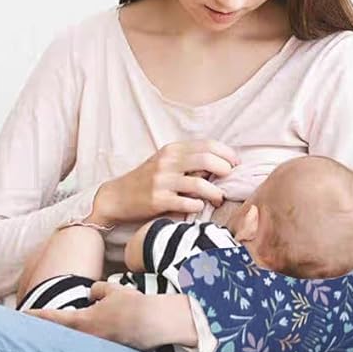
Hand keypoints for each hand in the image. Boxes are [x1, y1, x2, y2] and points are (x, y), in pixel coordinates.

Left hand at [21, 281, 154, 349]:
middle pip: (62, 333)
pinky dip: (90, 336)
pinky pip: (93, 343)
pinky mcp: (109, 351)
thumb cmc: (131, 305)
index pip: (54, 318)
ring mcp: (97, 347)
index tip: (22, 314)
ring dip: (74, 331)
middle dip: (52, 327)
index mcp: (83, 321)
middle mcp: (86, 337)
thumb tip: (92, 293)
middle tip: (39, 323)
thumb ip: (97, 289)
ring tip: (80, 321)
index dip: (36, 316)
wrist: (151, 323)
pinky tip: (103, 328)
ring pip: (78, 338)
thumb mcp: (112, 290)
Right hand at [93, 140, 239, 224]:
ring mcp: (162, 181)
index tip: (235, 163)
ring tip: (219, 197)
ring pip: (200, 183)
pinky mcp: (158, 200)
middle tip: (230, 179)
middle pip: (207, 159)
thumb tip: (220, 162)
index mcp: (172, 149)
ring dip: (216, 192)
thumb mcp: (165, 162)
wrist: (116, 197)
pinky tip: (199, 206)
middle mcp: (168, 162)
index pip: (207, 145)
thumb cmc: (146, 180)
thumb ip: (188, 159)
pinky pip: (187, 202)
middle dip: (225, 169)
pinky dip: (198, 205)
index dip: (226, 153)